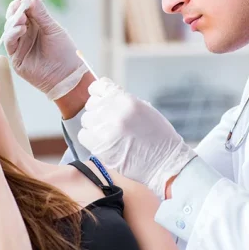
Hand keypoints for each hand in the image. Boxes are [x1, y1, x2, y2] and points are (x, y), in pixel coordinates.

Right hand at [3, 0, 87, 99]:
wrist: (66, 75)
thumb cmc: (63, 51)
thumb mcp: (53, 28)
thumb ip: (40, 12)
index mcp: (36, 24)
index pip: (24, 9)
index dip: (20, 0)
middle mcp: (26, 33)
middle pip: (14, 17)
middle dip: (15, 9)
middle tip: (18, 3)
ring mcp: (20, 45)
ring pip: (9, 28)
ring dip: (13, 20)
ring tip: (22, 17)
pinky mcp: (16, 57)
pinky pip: (10, 42)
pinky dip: (13, 34)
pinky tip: (21, 29)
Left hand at [78, 78, 195, 198]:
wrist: (164, 163)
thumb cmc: (158, 136)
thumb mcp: (144, 109)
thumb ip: (123, 101)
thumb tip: (104, 97)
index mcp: (126, 100)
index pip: (99, 87)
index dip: (98, 93)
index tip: (100, 99)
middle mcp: (114, 113)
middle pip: (91, 104)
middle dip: (98, 111)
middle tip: (109, 120)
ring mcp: (105, 131)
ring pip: (86, 120)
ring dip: (94, 125)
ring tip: (107, 132)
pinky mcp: (100, 148)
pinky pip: (83, 136)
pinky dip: (90, 137)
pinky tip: (102, 141)